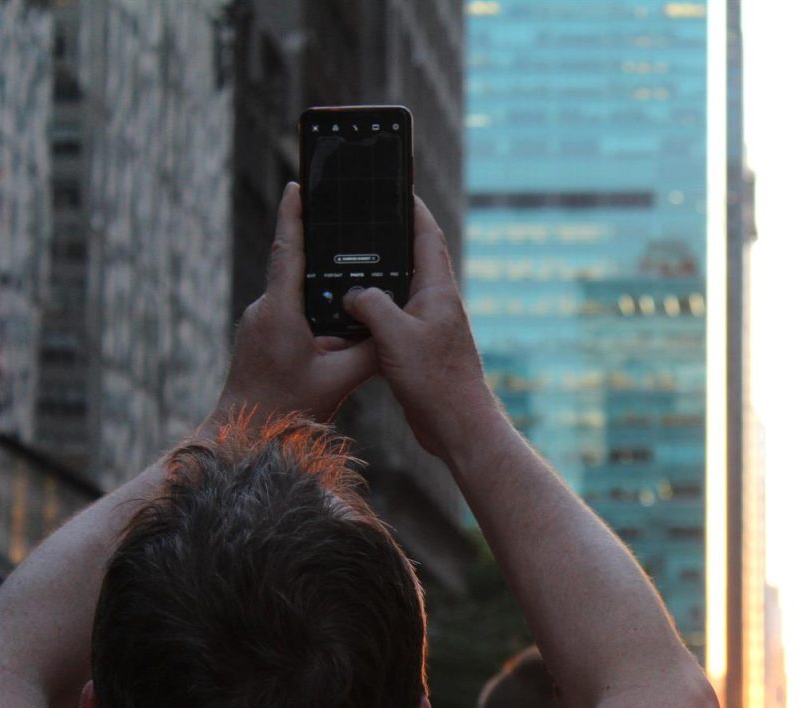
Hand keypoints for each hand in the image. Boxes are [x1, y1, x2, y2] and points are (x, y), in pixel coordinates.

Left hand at [212, 182, 376, 426]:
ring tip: (348, 279)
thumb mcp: (339, 380)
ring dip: (320, 286)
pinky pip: (291, 311)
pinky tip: (335, 323)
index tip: (299, 185)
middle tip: (340, 223)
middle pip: (294, 267)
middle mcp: (265, 310)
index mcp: (280, 312)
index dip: (294, 216)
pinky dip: (313, 309)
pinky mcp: (261, 336)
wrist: (245, 433)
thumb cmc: (287, 408)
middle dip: (317, 248)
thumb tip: (394, 328)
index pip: (288, 251)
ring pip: (294, 293)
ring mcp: (260, 323)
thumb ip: (370, 351)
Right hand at [342, 196, 498, 458]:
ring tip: (347, 263)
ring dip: (377, 279)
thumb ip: (371, 304)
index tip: (398, 187)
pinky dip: (372, 313)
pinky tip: (350, 314)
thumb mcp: (395, 335)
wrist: (456, 425)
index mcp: (438, 291)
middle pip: (411, 260)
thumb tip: (353, 292)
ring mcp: (428, 327)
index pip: (426, 236)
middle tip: (363, 221)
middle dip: (390, 240)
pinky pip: (391, 321)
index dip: (412, 209)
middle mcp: (436, 305)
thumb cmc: (435, 380)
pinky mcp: (419, 350)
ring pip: (398, 293)